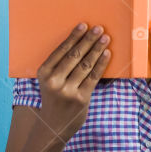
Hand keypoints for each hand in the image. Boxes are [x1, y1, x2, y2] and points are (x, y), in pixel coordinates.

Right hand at [36, 22, 111, 143]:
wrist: (54, 125)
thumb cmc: (54, 98)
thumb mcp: (49, 81)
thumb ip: (59, 66)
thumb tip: (79, 43)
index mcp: (43, 73)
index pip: (61, 50)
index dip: (74, 37)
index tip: (83, 25)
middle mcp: (54, 81)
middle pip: (75, 55)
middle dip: (88, 40)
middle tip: (99, 28)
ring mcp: (68, 91)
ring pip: (85, 65)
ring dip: (97, 49)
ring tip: (105, 38)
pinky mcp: (81, 99)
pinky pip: (94, 77)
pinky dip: (101, 64)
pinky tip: (107, 54)